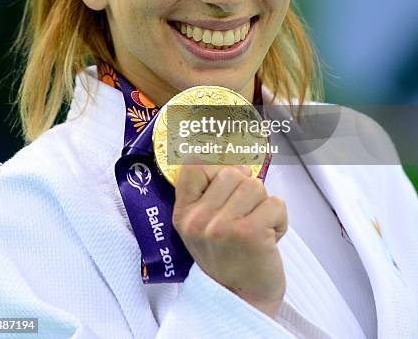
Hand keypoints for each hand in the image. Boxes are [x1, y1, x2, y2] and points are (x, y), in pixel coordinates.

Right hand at [172, 164, 287, 317]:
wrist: (240, 301)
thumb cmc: (227, 258)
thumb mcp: (202, 227)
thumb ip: (210, 195)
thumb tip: (238, 164)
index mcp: (184, 214)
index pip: (193, 165)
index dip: (215, 166)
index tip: (229, 182)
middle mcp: (198, 219)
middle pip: (232, 172)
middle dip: (247, 190)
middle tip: (246, 216)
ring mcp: (222, 226)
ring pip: (255, 185)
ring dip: (264, 205)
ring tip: (257, 228)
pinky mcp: (250, 233)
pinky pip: (275, 203)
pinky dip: (279, 219)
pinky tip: (269, 238)